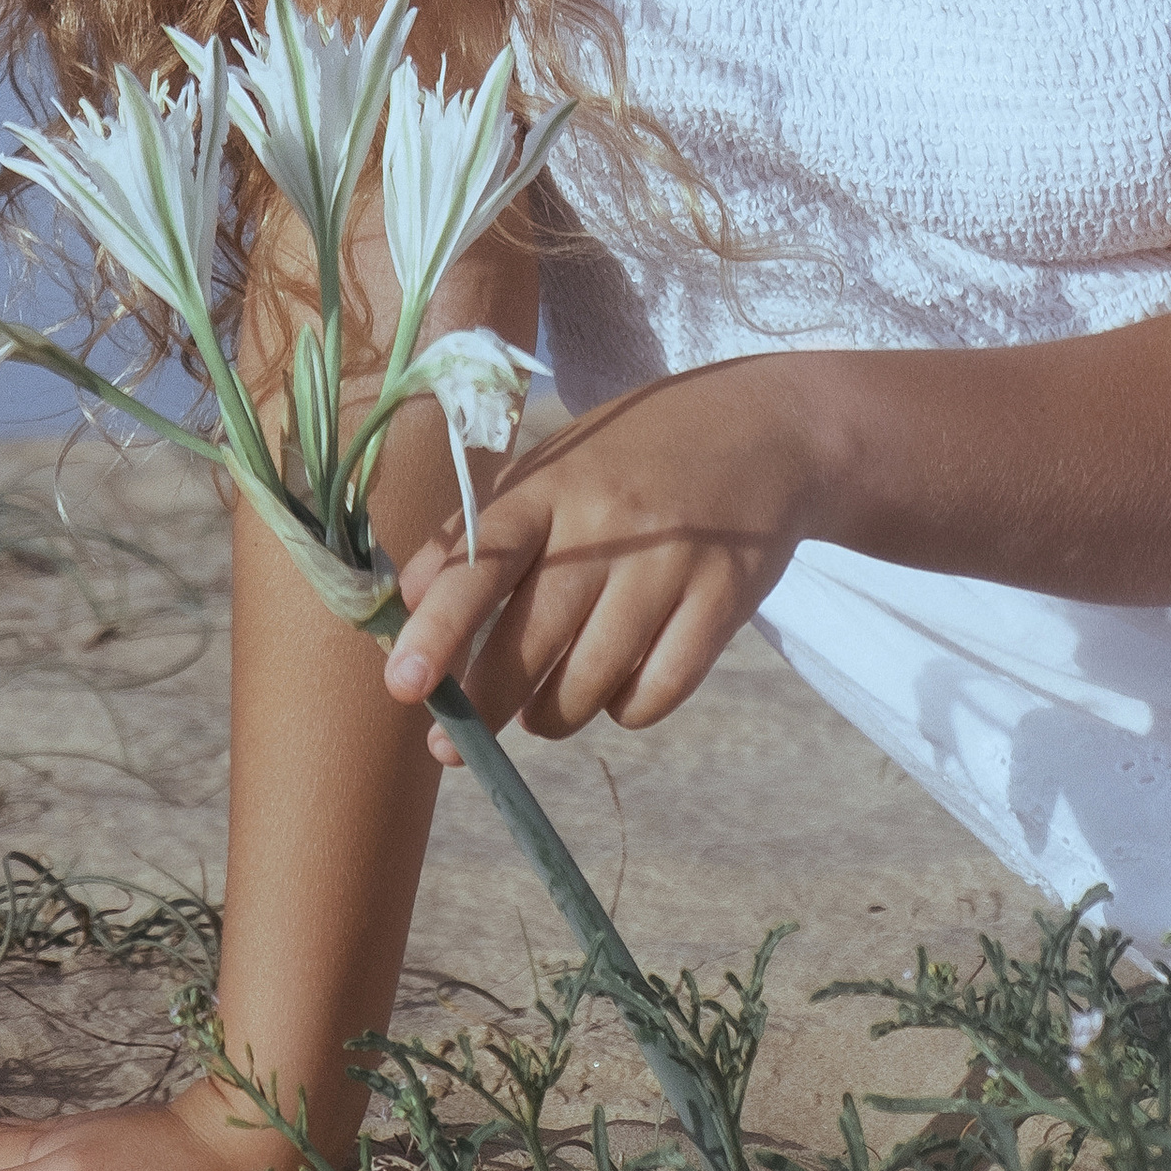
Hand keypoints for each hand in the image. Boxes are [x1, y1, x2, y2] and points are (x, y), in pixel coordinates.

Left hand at [384, 357, 824, 742]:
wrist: (767, 427)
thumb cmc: (635, 455)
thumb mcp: (556, 463)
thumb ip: (482, 528)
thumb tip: (411, 600)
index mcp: (553, 485)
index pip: (483, 561)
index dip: (439, 628)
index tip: (404, 686)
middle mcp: (609, 524)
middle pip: (532, 641)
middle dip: (485, 706)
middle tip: (456, 743)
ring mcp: (670, 564)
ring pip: (589, 683)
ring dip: (553, 715)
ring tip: (549, 703)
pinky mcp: (723, 600)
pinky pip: (655, 695)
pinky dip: (627, 710)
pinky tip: (621, 686)